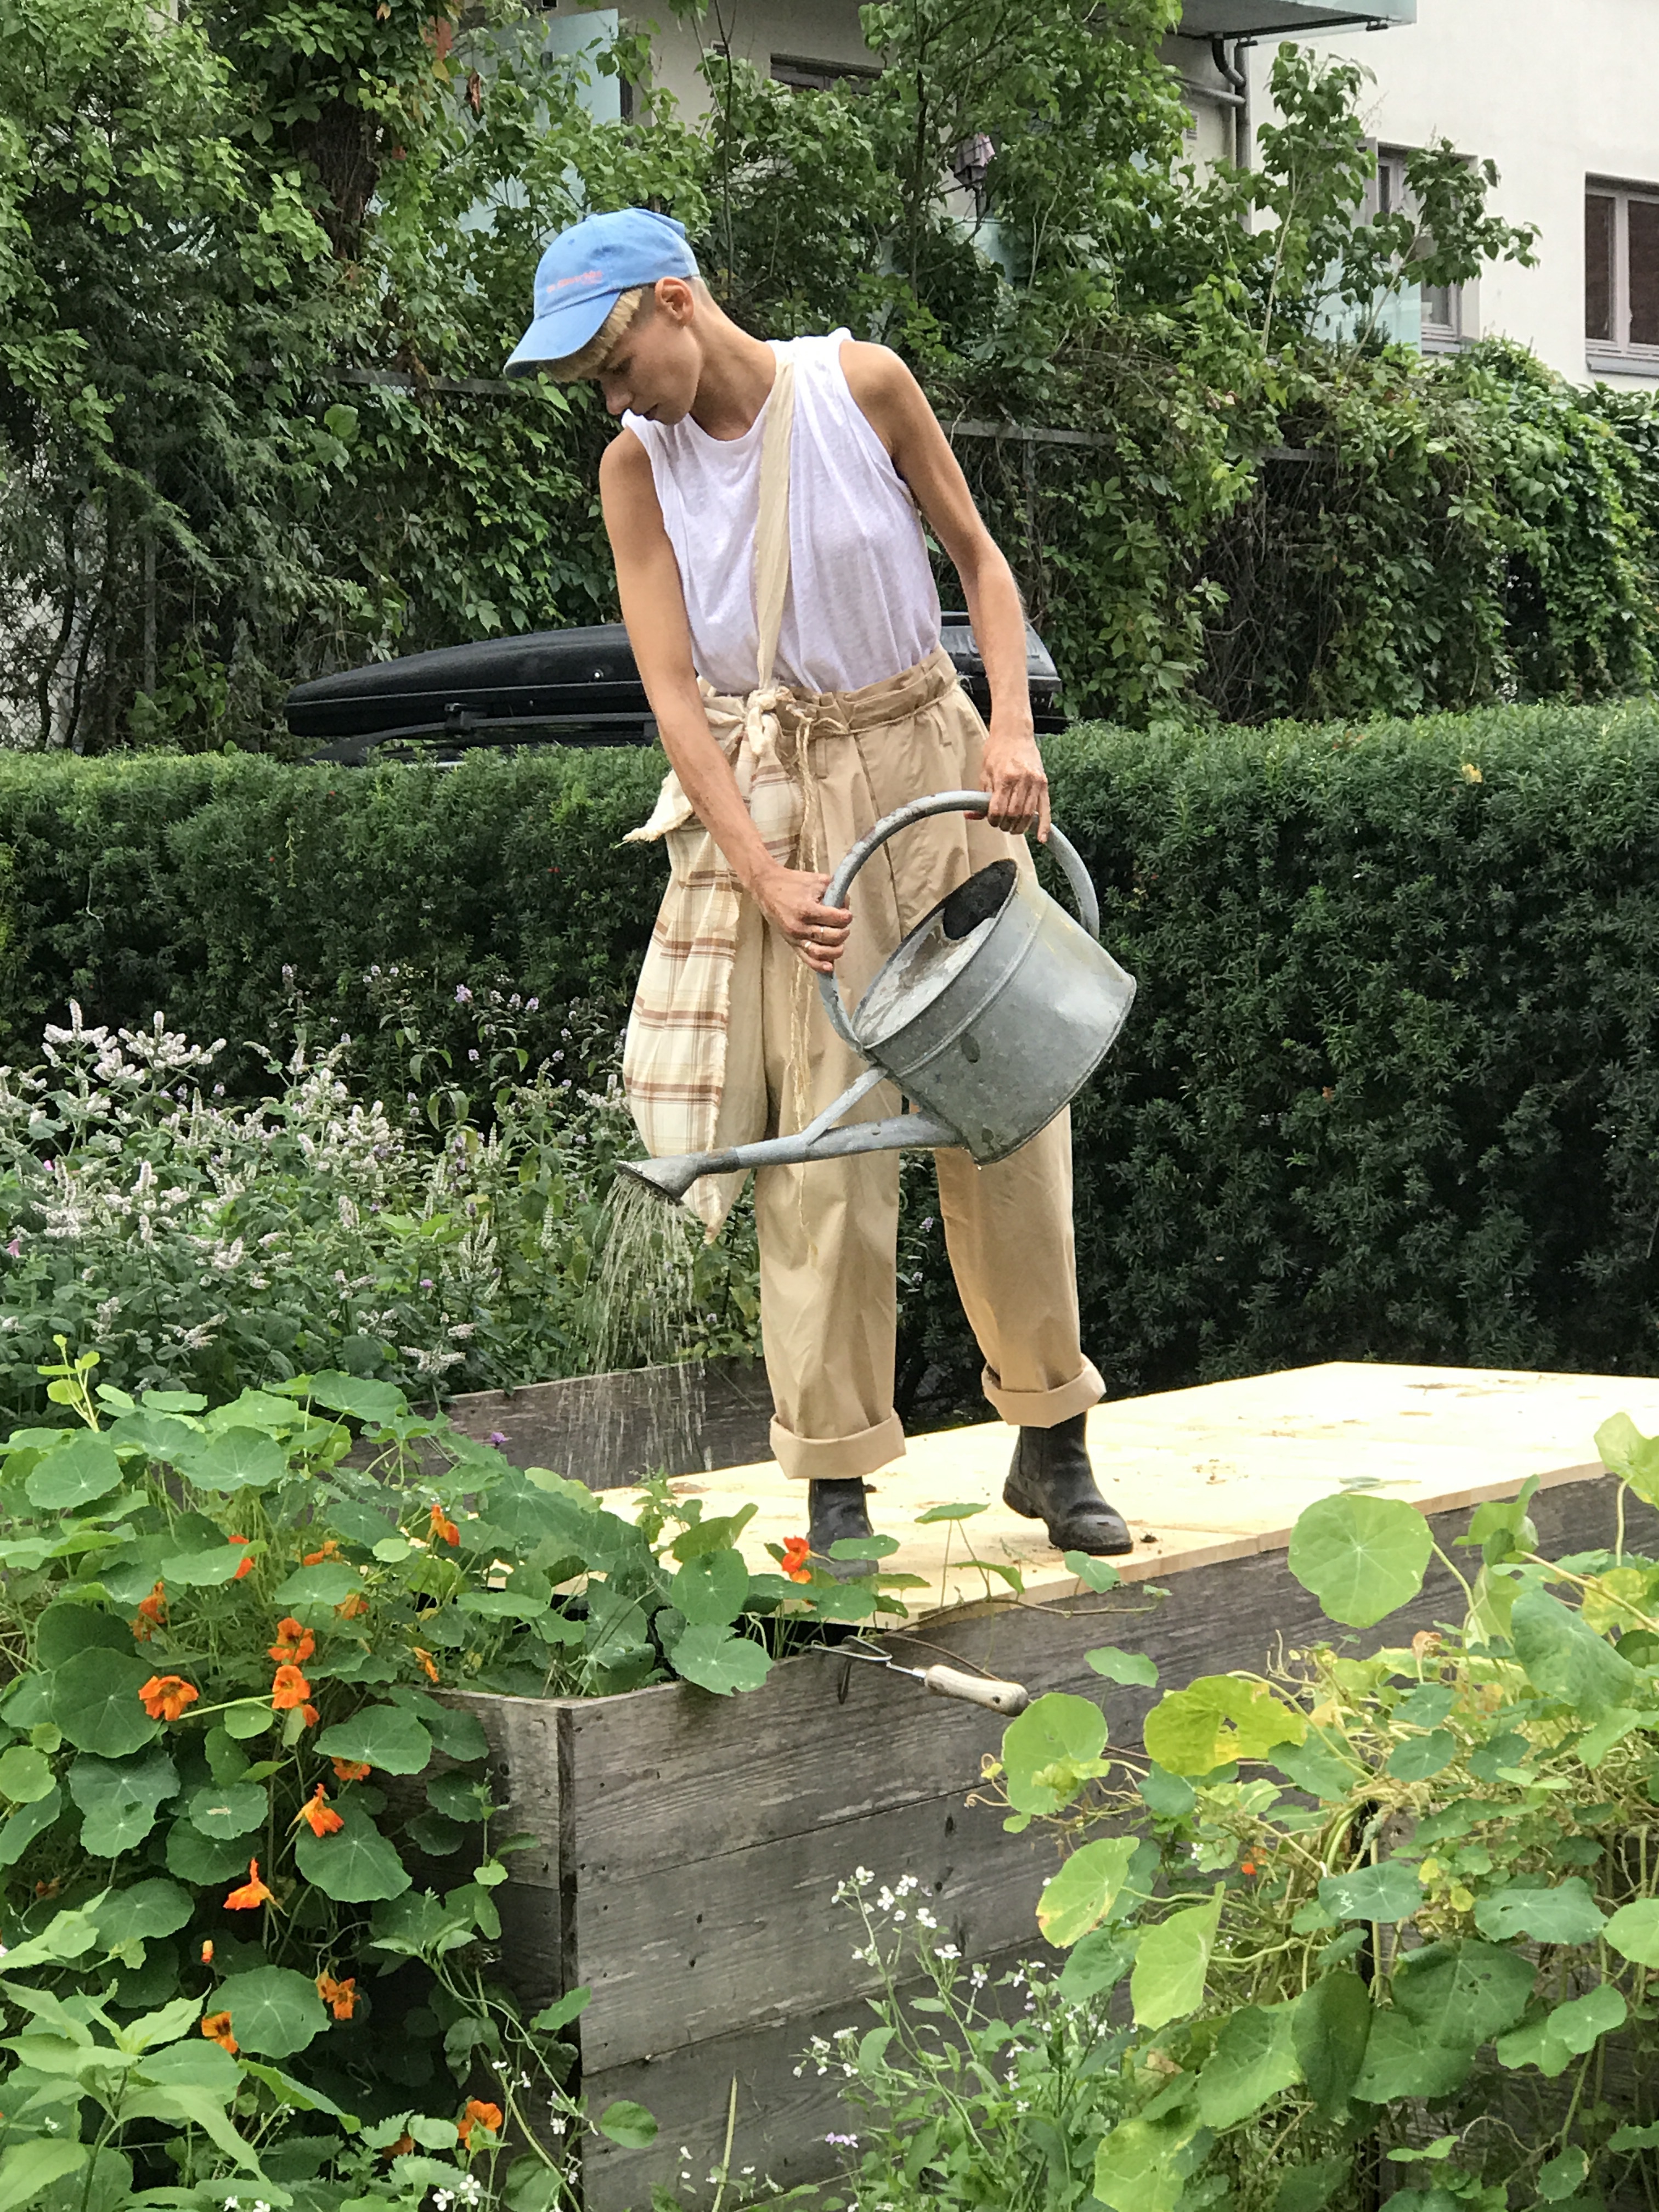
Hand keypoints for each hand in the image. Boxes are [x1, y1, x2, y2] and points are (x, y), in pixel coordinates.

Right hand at [752, 864, 852, 975]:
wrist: (766, 888)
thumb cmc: (792, 883)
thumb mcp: (817, 880)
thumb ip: (835, 891)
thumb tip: (846, 906)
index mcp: (807, 909)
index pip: (836, 919)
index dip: (846, 917)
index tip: (846, 914)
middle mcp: (800, 927)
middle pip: (831, 937)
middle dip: (843, 932)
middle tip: (844, 926)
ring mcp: (795, 937)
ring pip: (821, 952)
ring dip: (836, 950)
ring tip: (840, 942)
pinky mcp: (791, 943)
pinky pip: (807, 959)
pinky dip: (820, 965)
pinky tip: (830, 967)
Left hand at [979, 720, 1049, 839]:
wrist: (1014, 733)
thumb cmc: (997, 751)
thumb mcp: (984, 772)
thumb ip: (980, 796)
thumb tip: (971, 814)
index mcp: (1004, 777)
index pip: (998, 809)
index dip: (993, 820)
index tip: (991, 820)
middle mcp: (1021, 780)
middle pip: (1013, 814)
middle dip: (1005, 825)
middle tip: (1001, 825)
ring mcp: (1035, 782)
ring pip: (1028, 815)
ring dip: (1020, 827)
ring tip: (1013, 828)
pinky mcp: (1044, 783)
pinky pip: (1045, 809)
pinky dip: (1044, 825)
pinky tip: (1042, 838)